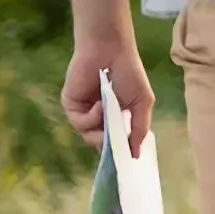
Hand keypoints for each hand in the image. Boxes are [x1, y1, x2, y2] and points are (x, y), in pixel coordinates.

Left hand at [62, 39, 153, 159]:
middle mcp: (99, 117)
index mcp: (116, 116)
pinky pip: (80, 123)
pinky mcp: (71, 107)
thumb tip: (136, 155)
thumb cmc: (130, 72)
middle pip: (101, 143)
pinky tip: (100, 104)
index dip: (119, 152)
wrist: (110, 51)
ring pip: (89, 136)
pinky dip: (92, 117)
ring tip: (110, 114)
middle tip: (116, 146)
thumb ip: (139, 129)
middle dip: (109, 146)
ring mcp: (84, 113)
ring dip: (100, 130)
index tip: (125, 163)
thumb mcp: (143, 102)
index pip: (115, 141)